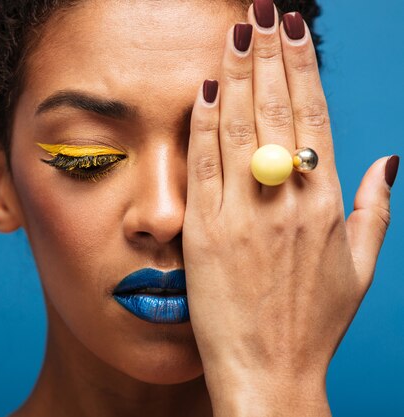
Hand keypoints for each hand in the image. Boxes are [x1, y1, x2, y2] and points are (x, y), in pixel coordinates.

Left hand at [183, 5, 395, 415]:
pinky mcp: (205, 231)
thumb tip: (391, 160)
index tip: (294, 33)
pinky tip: (203, 90)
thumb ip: (376, 210)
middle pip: (276, 111)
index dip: (302, 70)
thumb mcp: (359, 267)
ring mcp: (244, 214)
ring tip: (234, 34)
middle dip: (268, 55)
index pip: (314, 117)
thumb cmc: (313, 323)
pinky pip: (203, 166)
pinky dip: (203, 125)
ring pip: (239, 128)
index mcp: (327, 204)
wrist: (269, 371)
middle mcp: (287, 201)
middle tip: (261, 12)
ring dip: (236, 75)